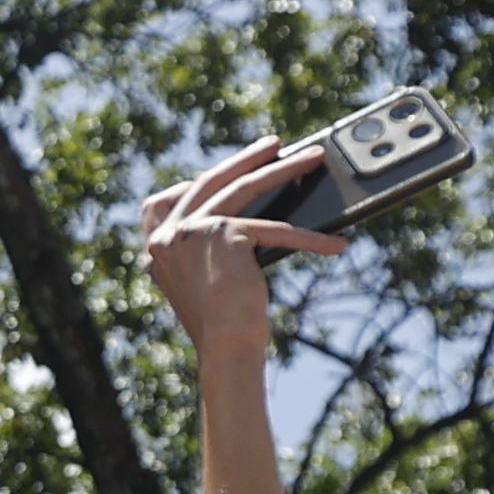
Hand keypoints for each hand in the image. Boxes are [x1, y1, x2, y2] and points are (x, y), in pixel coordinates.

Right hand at [131, 133, 341, 372]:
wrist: (225, 349)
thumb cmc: (224, 328)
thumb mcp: (210, 281)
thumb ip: (212, 251)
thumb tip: (253, 223)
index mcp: (156, 250)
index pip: (160, 205)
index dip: (188, 185)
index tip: (215, 173)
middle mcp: (166, 237)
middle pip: (210, 182)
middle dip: (245, 160)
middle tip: (274, 144)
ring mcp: (191, 232)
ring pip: (244, 189)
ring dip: (284, 170)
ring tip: (314, 158)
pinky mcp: (222, 234)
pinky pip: (274, 228)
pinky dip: (310, 237)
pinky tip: (336, 243)